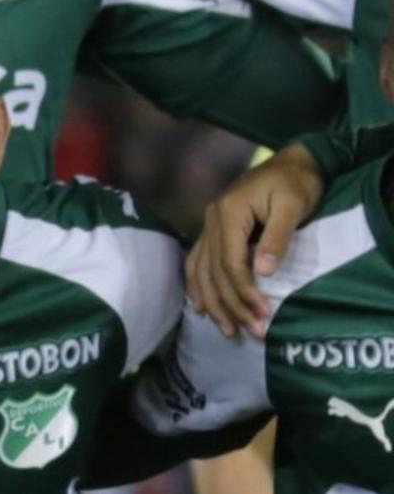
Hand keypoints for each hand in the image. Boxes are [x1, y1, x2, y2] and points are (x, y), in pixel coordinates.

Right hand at [186, 144, 323, 337]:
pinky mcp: (212, 230)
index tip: (262, 314)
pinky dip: (197, 286)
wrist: (291, 162)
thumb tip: (263, 272)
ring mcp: (208, 225)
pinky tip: (201, 306)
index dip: (244, 291)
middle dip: (232, 304)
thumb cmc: (295, 183)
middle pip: (214, 271)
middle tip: (253, 331)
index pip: (230, 262)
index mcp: (229, 212)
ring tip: (227, 330)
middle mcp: (211, 220)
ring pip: (201, 271)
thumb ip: (277, 237)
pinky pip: (197, 262)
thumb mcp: (293, 206)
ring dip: (213, 303)